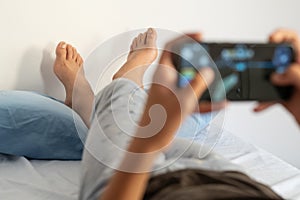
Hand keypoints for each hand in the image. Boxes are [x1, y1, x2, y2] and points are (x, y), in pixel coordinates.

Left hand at [133, 33, 224, 151]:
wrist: (151, 142)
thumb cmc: (161, 121)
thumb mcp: (185, 99)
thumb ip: (198, 83)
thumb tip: (208, 70)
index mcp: (163, 73)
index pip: (172, 46)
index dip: (186, 38)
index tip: (201, 36)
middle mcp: (165, 80)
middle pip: (184, 63)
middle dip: (199, 63)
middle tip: (211, 67)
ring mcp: (170, 91)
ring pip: (190, 80)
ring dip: (203, 82)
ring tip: (219, 85)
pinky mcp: (174, 103)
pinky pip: (192, 97)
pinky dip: (204, 100)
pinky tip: (219, 105)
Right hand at [254, 29, 299, 123]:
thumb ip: (295, 75)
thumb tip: (278, 74)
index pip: (294, 41)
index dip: (282, 36)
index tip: (271, 40)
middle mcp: (297, 71)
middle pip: (277, 59)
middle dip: (266, 62)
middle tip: (266, 70)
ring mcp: (289, 83)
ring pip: (269, 77)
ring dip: (261, 83)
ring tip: (260, 87)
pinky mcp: (283, 96)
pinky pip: (268, 95)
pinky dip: (261, 100)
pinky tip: (259, 104)